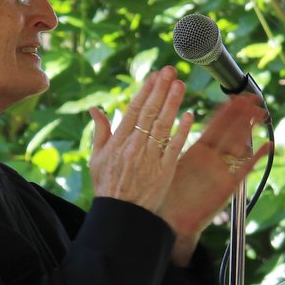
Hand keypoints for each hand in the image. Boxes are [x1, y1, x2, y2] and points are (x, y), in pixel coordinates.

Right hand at [88, 67, 193, 212]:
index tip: (154, 75)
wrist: (120, 214)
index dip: (145, 91)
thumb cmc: (108, 187)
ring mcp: (150, 157)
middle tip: (170, 70)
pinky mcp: (164, 170)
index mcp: (119, 141)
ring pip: (163, 125)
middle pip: (150, 112)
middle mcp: (135, 146)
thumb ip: (100, 132)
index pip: (134, 110)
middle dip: (161, 89)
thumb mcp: (97, 159)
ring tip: (180, 84)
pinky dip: (182, 130)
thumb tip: (95, 109)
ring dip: (172, 103)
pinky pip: (174, 146)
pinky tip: (189, 115)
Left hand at [157, 94, 269, 264]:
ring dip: (250, 129)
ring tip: (261, 112)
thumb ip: (172, 142)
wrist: (171, 221)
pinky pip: (244, 169)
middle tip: (253, 97)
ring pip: (239, 145)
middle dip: (242, 114)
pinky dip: (256, 157)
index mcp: (198, 151)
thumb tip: (163, 117)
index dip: (225, 109)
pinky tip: (267, 145)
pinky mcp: (227, 186)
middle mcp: (212, 159)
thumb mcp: (169, 162)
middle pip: (230, 131)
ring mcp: (221, 171)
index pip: (215, 124)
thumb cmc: (166, 193)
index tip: (235, 95)